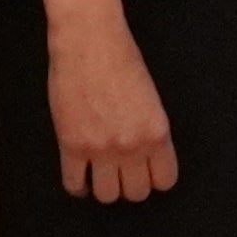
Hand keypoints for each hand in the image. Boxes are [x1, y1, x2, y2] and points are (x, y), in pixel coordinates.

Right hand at [38, 0, 178, 202]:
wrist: (90, 40)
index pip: (164, 180)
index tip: (146, 172)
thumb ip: (149, 131)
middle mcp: (132, 146)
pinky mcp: (71, 145)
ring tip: (101, 175)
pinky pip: (74, 184)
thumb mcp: (150, 99)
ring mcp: (100, 148)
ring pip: (107, 196)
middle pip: (136, 193)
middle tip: (122, 173)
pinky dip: (78, 187)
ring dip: (105, 188)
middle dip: (130, 184)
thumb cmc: (121, 59)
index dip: (154, 178)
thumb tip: (143, 157)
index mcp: (157, 132)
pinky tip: (81, 177)